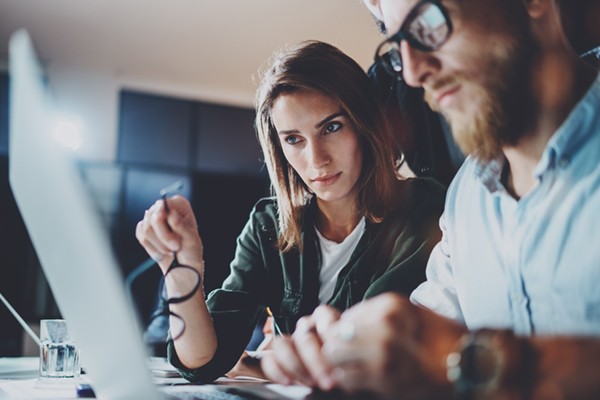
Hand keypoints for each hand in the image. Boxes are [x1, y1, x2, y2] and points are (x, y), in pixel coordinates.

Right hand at [135, 195, 203, 275]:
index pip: (163, 205)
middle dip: (164, 237)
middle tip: (175, 247)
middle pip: (153, 218)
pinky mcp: (145, 228)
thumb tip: (171, 213)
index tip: (174, 239)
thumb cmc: (190, 249)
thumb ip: (180, 226)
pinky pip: (141, 236)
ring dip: (159, 244)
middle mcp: (165, 207)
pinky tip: (162, 251)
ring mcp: (153, 217)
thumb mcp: (190, 238)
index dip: (165, 222)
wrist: (183, 264)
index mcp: (179, 204)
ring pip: (146, 229)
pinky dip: (152, 247)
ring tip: (171, 250)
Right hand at [261, 305, 340, 389]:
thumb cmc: (347, 369)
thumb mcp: (352, 358)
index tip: (335, 345)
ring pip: (282, 344)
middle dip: (315, 360)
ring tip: (311, 383)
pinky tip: (288, 382)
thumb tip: (345, 363)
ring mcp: (291, 344)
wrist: (334, 384)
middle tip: (329, 380)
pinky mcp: (277, 360)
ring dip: (295, 365)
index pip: (322, 314)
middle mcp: (306, 331)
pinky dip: (276, 371)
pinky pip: (269, 360)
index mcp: (326, 324)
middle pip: (304, 335)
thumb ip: (347, 353)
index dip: (327, 326)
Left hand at [321, 293, 465, 397]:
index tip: (349, 342)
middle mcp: (383, 323)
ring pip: (335, 356)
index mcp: (390, 305)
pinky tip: (365, 380)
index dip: (342, 332)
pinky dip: (350, 381)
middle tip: (348, 358)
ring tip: (355, 369)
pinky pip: (347, 378)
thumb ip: (376, 315)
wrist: (470, 365)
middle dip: (337, 348)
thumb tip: (340, 321)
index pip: (345, 316)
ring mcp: (383, 350)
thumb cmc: (441, 339)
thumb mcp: (411, 313)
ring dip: (340, 365)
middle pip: (334, 336)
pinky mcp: (385, 376)